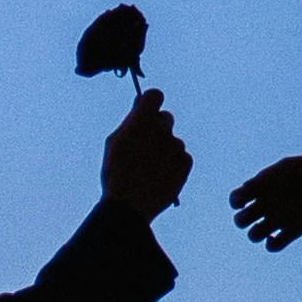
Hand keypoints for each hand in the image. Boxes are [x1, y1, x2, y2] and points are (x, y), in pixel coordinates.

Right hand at [99, 92, 190, 222]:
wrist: (129, 205)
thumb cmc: (116, 172)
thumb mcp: (114, 142)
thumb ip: (130, 121)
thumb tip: (140, 106)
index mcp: (143, 119)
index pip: (155, 95)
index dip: (150, 104)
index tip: (146, 114)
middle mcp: (163, 128)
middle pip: (166, 118)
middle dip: (157, 128)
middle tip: (145, 147)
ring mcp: (176, 146)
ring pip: (173, 141)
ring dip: (165, 150)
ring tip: (150, 169)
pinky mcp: (186, 163)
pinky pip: (182, 157)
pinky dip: (174, 164)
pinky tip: (160, 176)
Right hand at [228, 153, 301, 251]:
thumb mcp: (288, 168)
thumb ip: (266, 177)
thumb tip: (248, 188)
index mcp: (263, 187)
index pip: (236, 198)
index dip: (235, 202)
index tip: (245, 198)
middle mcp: (268, 204)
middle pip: (241, 220)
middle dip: (242, 220)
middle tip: (255, 213)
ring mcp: (279, 218)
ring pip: (254, 235)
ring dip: (255, 234)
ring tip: (267, 227)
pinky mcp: (293, 230)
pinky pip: (273, 246)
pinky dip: (270, 244)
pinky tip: (275, 236)